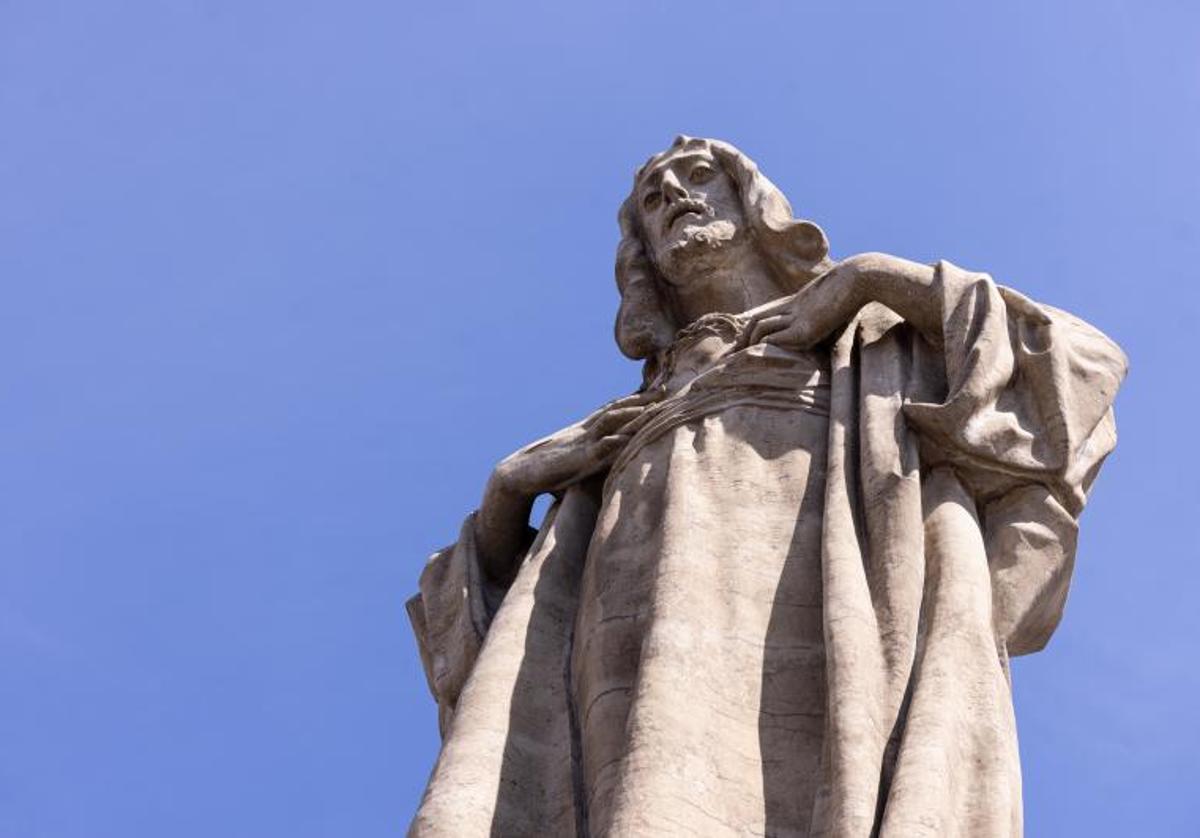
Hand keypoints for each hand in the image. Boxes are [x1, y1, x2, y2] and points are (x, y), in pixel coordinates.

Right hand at [493, 388, 664, 496]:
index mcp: (586, 430)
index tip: (655, 389)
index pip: (613, 408)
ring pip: (611, 421)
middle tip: (665, 388)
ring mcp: (584, 442)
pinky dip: (617, 440)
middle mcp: (586, 431)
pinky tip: (632, 437)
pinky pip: (601, 447)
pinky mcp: (580, 458)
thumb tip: (605, 455)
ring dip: (633, 413)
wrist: (521, 472)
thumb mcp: (574, 457)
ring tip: (655, 406)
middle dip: (641, 398)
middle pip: (617, 408)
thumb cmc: (547, 468)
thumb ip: (590, 452)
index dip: (634, 398)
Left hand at [740, 259, 867, 350]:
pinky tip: (760, 357)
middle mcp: (790, 310)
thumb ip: (823, 321)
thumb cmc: (854, 294)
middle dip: (740, 342)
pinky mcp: (803, 328)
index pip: (762, 317)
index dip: (748, 333)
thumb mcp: (835, 309)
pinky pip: (772, 336)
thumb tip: (822, 335)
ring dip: (748, 346)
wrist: (860, 279)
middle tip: (727, 360)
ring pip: (758, 327)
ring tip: (740, 362)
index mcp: (795, 305)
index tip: (736, 350)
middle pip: (754, 322)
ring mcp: (795, 317)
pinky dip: (763, 346)